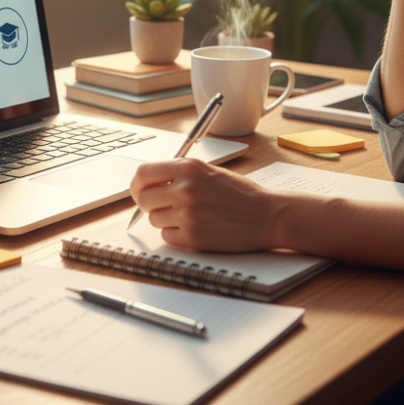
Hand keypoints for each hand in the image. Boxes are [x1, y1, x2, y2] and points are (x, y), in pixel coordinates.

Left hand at [129, 159, 277, 251]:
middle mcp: (184, 189)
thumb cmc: (240, 194)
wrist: (266, 215)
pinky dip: (176, 234)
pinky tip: (196, 227)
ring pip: (154, 219)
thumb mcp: (209, 171)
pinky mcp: (192, 237)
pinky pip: (167, 236)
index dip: (137, 184)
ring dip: (166, 219)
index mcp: (188, 167)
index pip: (143, 174)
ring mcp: (187, 214)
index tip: (140, 190)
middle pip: (143, 198)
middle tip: (162, 206)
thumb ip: (180, 174)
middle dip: (149, 204)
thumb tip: (150, 183)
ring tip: (190, 215)